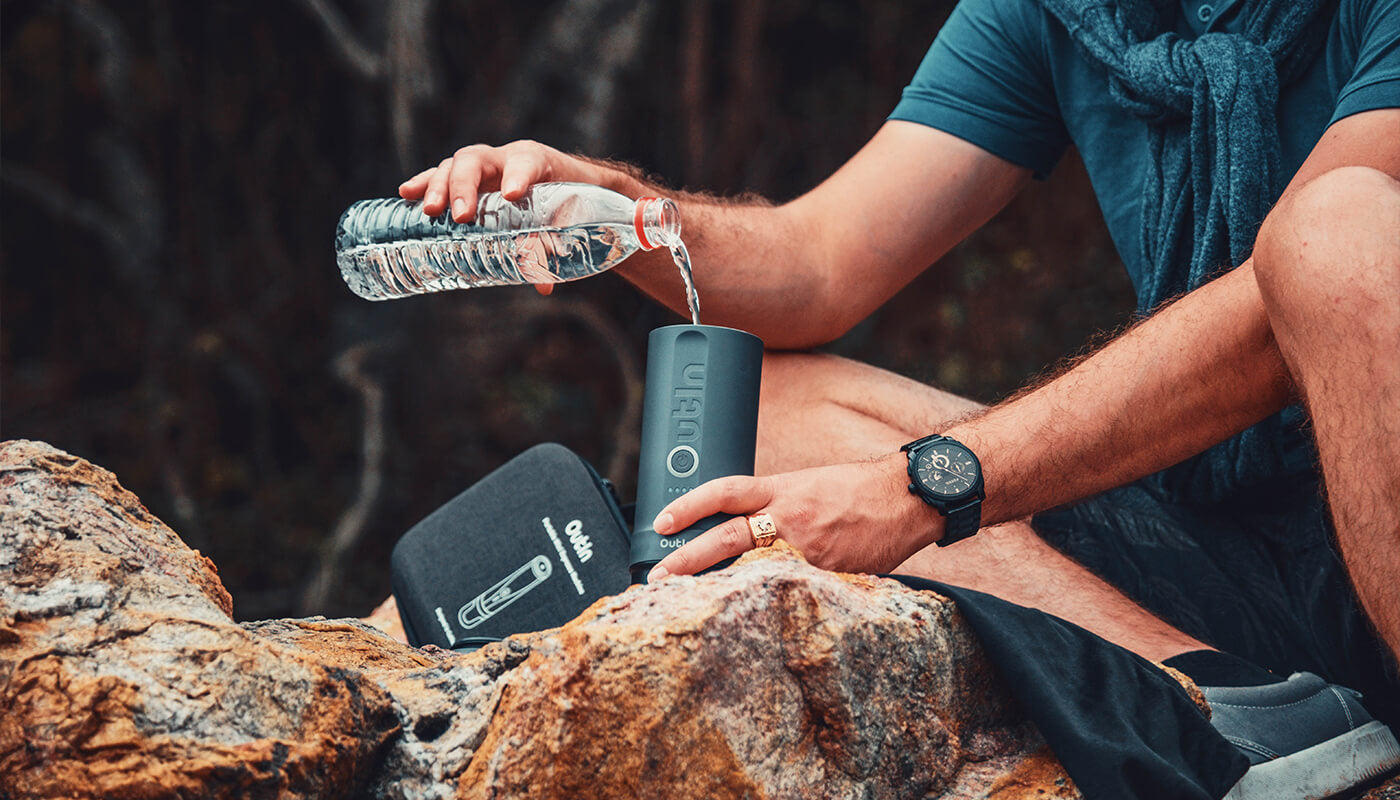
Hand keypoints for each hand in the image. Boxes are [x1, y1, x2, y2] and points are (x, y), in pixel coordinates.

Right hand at [398, 140, 604, 295]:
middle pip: (476, 161)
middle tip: (461, 215)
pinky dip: (423, 183)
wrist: (562, 182)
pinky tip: (406, 193)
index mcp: (533, 160)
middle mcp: (502, 158)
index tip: (512, 194)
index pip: (525, 162)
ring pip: (453, 166)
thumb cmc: (562, 201)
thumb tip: (543, 285)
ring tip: (430, 210)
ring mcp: (480, 167)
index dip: (518, 176)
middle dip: (465, 186)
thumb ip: (548, 248)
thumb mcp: (560, 222)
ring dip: (439, 187)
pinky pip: (438, 176)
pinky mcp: (463, 179)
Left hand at [646, 453, 942, 579]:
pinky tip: (750, 622)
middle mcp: (789, 515)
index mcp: (781, 489)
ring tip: (693, 605)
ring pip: (753, 570)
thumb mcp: (807, 485)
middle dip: (687, 559)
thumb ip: (774, 505)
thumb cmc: (856, 490)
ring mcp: (808, 548)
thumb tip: (740, 530)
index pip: (724, 492)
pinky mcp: (829, 574)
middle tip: (658, 578)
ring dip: (720, 589)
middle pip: (727, 536)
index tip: (661, 521)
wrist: (906, 497)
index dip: (688, 505)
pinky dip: (769, 605)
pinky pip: (791, 591)